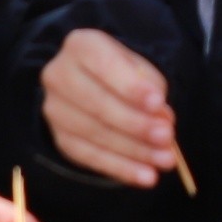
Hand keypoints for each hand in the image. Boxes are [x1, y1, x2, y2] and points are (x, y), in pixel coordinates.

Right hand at [41, 26, 179, 186]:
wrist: (93, 76)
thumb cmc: (124, 67)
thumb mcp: (140, 63)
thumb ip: (151, 85)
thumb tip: (160, 118)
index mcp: (81, 45)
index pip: (104, 65)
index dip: (131, 87)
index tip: (158, 104)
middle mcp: (59, 75)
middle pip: (97, 105)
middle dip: (136, 125)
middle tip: (167, 138)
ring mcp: (54, 109)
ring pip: (93, 134)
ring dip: (132, 151)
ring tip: (164, 161)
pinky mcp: (58, 137)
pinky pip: (88, 157)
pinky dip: (119, 168)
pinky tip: (145, 176)